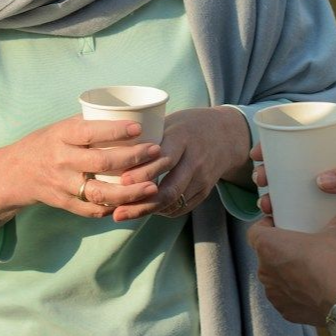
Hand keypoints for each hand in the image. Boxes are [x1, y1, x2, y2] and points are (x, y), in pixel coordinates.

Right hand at [0, 116, 163, 226]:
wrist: (16, 172)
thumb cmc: (47, 142)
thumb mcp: (61, 127)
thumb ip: (89, 124)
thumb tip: (128, 114)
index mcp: (61, 136)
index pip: (90, 132)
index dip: (115, 130)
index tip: (139, 127)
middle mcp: (61, 160)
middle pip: (100, 162)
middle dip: (132, 158)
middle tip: (156, 152)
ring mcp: (62, 185)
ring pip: (100, 192)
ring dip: (129, 191)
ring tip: (153, 186)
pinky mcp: (64, 203)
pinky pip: (92, 209)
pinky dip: (114, 208)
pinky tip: (133, 203)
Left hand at [112, 107, 249, 223]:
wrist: (226, 135)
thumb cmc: (187, 126)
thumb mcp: (169, 122)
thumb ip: (145, 137)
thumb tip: (109, 150)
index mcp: (183, 138)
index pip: (164, 159)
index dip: (143, 172)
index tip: (121, 181)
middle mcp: (195, 160)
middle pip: (169, 189)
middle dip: (142, 203)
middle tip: (118, 211)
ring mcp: (202, 178)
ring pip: (174, 202)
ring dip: (148, 210)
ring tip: (124, 213)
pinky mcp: (205, 191)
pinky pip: (181, 207)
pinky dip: (161, 211)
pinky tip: (144, 210)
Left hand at [247, 214, 335, 325]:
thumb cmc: (333, 263)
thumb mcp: (335, 236)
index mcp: (268, 246)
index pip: (254, 232)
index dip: (265, 227)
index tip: (280, 226)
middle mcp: (264, 271)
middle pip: (265, 256)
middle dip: (279, 252)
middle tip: (299, 248)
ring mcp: (273, 293)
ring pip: (275, 278)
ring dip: (286, 274)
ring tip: (306, 271)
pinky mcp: (284, 311)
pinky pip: (285, 298)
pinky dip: (294, 294)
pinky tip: (311, 290)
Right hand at [252, 139, 335, 238]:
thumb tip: (319, 181)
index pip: (304, 143)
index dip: (279, 145)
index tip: (259, 151)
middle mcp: (331, 171)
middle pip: (294, 168)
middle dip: (273, 172)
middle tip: (260, 178)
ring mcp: (331, 194)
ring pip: (297, 192)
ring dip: (278, 196)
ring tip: (265, 203)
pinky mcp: (334, 216)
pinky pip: (308, 214)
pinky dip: (292, 217)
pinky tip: (278, 221)